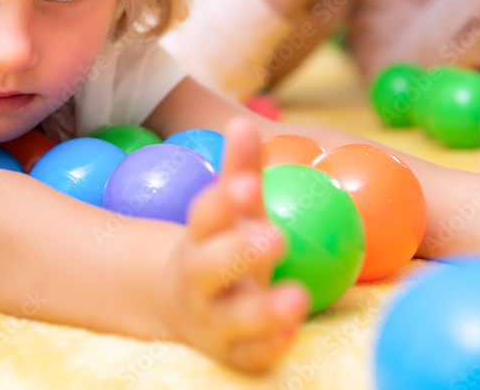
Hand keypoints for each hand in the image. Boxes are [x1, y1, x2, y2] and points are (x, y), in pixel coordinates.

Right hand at [159, 117, 309, 371]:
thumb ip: (241, 170)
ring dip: (261, 310)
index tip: (247, 184)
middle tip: (273, 237)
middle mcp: (199, 282)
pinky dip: (268, 347)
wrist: (183, 305)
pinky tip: (291, 335)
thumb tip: (243, 122)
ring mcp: (213, 321)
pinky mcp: (233, 354)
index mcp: (199, 240)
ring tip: (295, 298)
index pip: (205, 216)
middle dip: (237, 252)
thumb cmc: (222, 245)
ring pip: (231, 320)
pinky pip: (250, 355)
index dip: (224, 201)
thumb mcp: (233, 211)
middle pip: (209, 268)